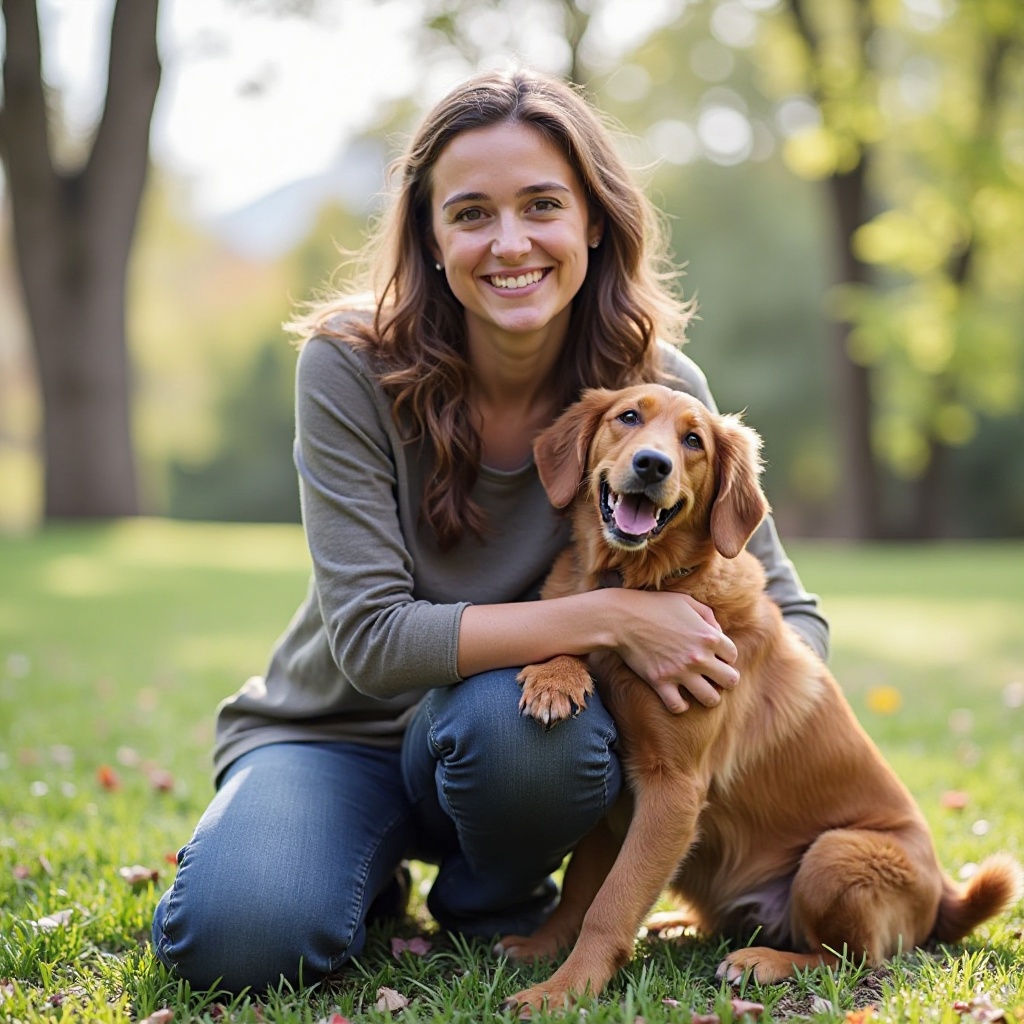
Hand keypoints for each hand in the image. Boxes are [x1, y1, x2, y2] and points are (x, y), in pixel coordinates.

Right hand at [610, 590, 738, 712]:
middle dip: (724, 679)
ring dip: (708, 695)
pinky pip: (679, 707)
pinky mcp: (660, 682)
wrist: (621, 617)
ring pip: (711, 699)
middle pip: (731, 680)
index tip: (712, 656)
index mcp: (708, 636)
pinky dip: (680, 705)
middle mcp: (699, 657)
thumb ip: (708, 616)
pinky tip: (678, 697)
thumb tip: (719, 634)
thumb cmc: (654, 606)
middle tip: (711, 676)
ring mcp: (680, 672)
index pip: (732, 656)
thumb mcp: (686, 601)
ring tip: (698, 689)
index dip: (724, 656)